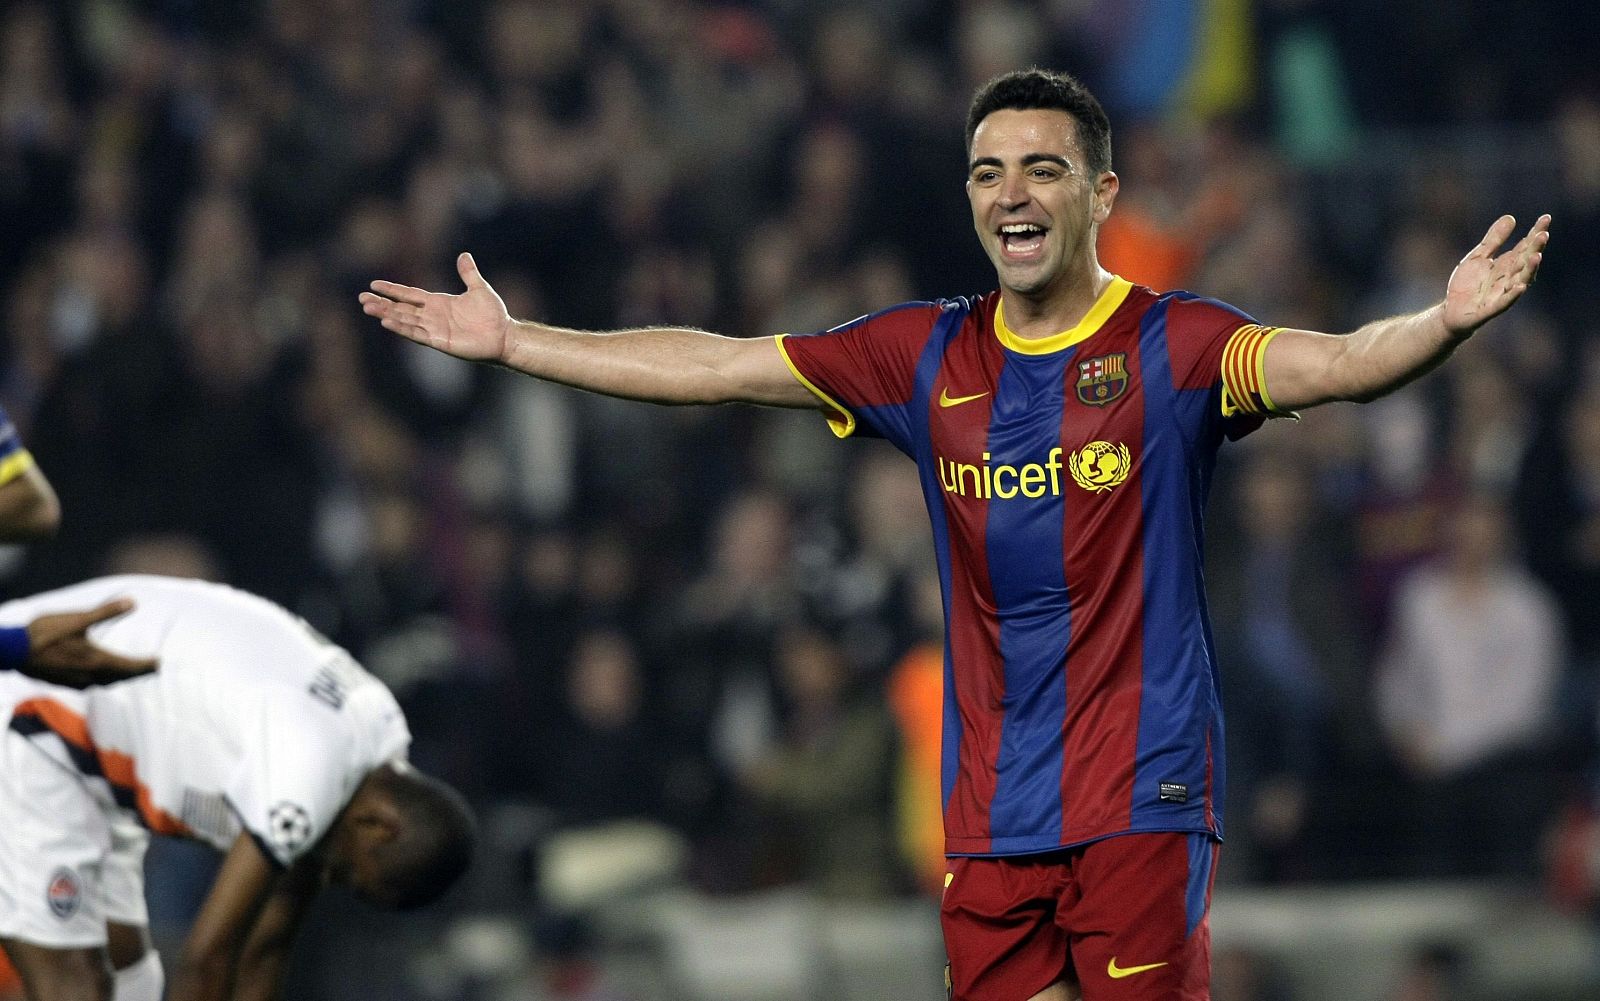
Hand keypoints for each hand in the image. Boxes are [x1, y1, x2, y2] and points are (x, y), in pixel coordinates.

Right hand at [21, 600, 156, 687]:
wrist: (12, 651)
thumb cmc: (44, 633)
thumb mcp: (78, 619)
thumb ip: (106, 612)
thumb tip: (132, 602)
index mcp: (97, 661)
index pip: (131, 667)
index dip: (147, 665)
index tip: (160, 663)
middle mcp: (90, 676)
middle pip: (121, 677)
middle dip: (138, 673)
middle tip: (152, 668)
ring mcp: (76, 682)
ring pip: (106, 683)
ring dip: (120, 677)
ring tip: (130, 671)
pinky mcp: (64, 683)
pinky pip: (91, 684)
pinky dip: (102, 679)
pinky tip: (99, 675)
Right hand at [358, 253, 512, 361]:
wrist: (503, 334)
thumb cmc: (493, 314)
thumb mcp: (479, 288)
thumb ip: (468, 273)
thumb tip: (463, 255)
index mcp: (438, 302)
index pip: (409, 294)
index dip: (392, 290)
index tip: (373, 284)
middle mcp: (432, 316)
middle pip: (401, 308)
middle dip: (382, 303)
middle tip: (361, 299)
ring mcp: (435, 329)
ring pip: (405, 320)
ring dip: (386, 314)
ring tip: (368, 308)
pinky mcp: (440, 341)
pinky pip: (417, 333)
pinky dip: (402, 328)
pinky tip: (387, 322)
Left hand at [1442, 214, 1550, 334]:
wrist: (1452, 312)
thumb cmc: (1468, 284)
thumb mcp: (1478, 257)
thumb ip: (1494, 240)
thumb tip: (1511, 217)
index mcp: (1507, 265)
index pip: (1525, 247)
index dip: (1535, 233)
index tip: (1546, 217)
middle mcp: (1509, 278)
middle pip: (1525, 261)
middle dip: (1535, 248)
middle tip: (1544, 234)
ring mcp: (1502, 294)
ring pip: (1520, 281)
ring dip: (1529, 270)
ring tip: (1537, 256)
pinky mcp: (1490, 309)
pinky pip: (1504, 302)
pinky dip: (1513, 295)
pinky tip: (1521, 287)